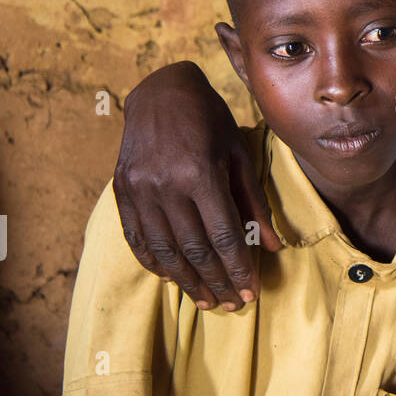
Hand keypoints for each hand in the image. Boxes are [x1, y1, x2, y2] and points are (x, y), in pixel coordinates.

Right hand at [112, 61, 282, 309]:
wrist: (161, 91)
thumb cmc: (210, 119)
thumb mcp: (238, 152)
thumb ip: (254, 200)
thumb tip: (273, 245)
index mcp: (199, 174)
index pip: (223, 236)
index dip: (238, 269)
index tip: (251, 292)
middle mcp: (165, 185)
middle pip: (194, 250)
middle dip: (217, 282)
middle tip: (233, 304)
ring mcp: (139, 189)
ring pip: (164, 250)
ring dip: (187, 281)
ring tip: (207, 300)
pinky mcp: (122, 190)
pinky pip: (137, 238)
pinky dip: (155, 262)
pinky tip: (172, 277)